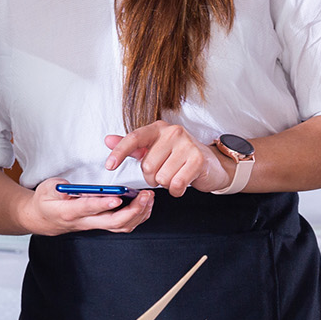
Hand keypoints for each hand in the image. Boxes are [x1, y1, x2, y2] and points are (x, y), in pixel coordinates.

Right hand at [16, 177, 153, 235]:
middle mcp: (85, 222)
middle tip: (144, 195)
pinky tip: (144, 204)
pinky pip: (123, 225)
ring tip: (148, 197)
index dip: (102, 204)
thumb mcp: (45, 190)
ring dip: (139, 214)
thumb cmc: (46, 202)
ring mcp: (95, 225)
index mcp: (70, 212)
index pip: (88, 209)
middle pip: (113, 222)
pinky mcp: (102, 224)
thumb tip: (67, 187)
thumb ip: (57, 188)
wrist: (44, 219)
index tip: (116, 197)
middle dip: (132, 210)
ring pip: (121, 226)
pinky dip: (138, 216)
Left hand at [104, 122, 231, 195]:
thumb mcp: (155, 149)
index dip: (119, 152)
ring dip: (166, 184)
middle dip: (152, 177)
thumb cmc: (179, 156)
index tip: (109, 166)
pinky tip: (182, 183)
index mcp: (158, 129)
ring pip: (161, 177)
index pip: (134, 138)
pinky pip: (176, 184)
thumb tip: (108, 140)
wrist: (211, 163)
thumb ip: (133, 147)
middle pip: (147, 166)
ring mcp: (187, 144)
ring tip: (175, 175)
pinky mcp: (197, 159)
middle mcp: (172, 132)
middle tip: (164, 172)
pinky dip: (176, 190)